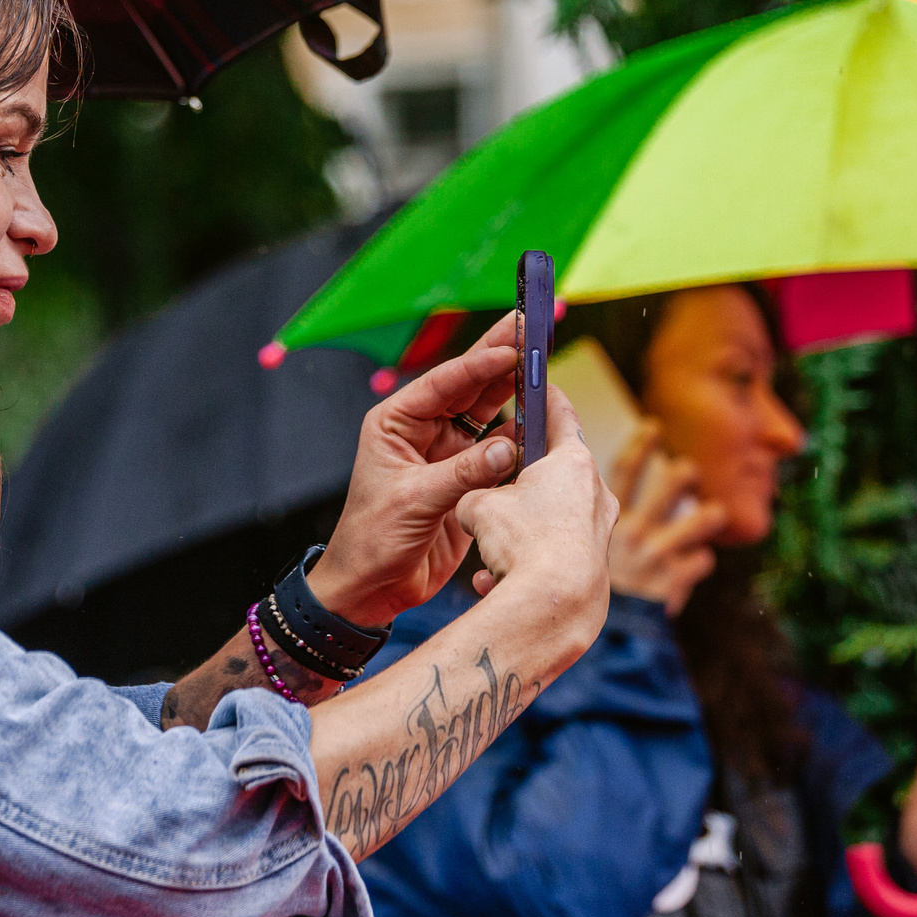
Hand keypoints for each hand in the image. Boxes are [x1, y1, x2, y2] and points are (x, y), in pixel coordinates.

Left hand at [311, 312, 522, 624]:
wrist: (371, 586)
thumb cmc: (372, 540)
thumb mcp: (415, 501)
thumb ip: (463, 472)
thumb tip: (509, 446)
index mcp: (395, 423)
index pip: (443, 383)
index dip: (480, 362)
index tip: (513, 345)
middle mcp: (420, 432)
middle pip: (467, 388)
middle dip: (500, 360)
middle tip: (532, 330)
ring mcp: (444, 455)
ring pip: (486, 415)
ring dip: (514, 394)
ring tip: (544, 368)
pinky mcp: (463, 481)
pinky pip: (496, 452)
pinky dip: (518, 439)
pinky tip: (541, 422)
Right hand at [460, 385, 618, 636]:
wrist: (554, 604)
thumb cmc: (522, 542)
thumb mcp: (477, 505)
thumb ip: (475, 493)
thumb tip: (478, 505)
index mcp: (572, 461)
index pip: (559, 412)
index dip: (541, 395)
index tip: (534, 381)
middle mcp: (595, 492)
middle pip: (557, 469)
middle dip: (524, 474)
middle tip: (497, 476)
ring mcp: (599, 530)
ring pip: (552, 517)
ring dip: (521, 525)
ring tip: (488, 544)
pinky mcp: (595, 565)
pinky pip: (553, 554)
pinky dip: (527, 562)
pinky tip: (495, 579)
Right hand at [606, 421, 723, 614]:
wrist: (605, 630)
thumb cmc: (591, 580)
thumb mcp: (579, 546)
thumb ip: (595, 521)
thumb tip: (609, 497)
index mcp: (607, 519)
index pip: (625, 470)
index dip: (641, 445)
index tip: (654, 426)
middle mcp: (632, 533)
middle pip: (668, 486)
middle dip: (684, 474)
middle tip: (689, 471)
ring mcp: (655, 556)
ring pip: (700, 521)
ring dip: (709, 517)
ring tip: (714, 514)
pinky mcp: (672, 581)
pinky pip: (700, 560)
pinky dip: (699, 561)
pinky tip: (695, 562)